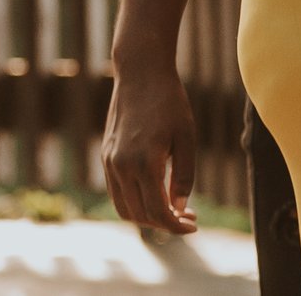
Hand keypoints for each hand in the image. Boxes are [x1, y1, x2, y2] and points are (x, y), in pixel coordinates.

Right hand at [102, 55, 199, 233]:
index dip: (176, 225)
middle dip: (164, 223)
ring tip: (173, 210)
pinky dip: (135, 202)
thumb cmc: (170, 102)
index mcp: (144, 162)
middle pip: (140, 215)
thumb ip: (183, 175)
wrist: (140, 74)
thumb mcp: (186, 137)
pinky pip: (117, 193)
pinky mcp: (106, 157)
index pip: (158, 211)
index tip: (193, 226)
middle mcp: (122, 166)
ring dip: (148, 216)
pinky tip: (156, 194)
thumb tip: (178, 208)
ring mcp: (110, 163)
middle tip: (188, 217)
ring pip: (124, 208)